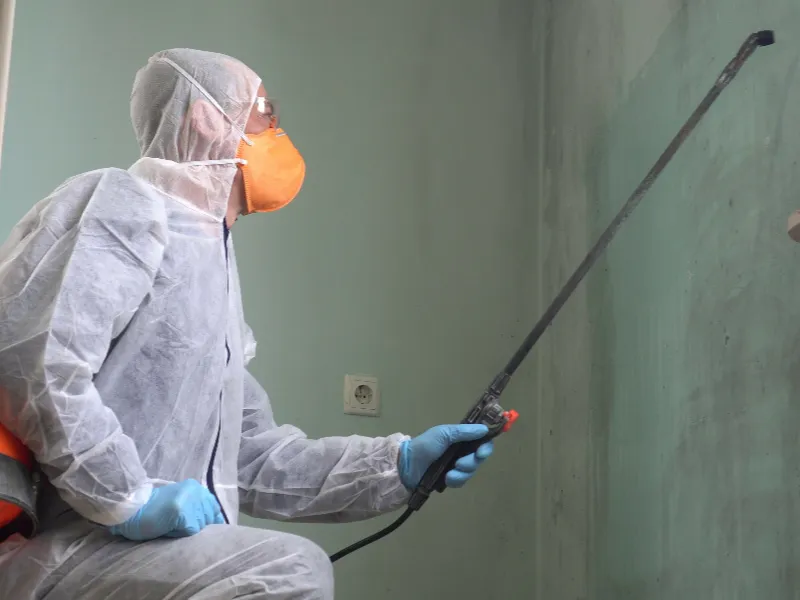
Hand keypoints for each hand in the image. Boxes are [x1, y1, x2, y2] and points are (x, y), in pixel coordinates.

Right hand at [108, 479, 223, 540]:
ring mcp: (190, 501)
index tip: (195, 525)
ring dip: (187, 530)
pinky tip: (167, 527)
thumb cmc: (153, 510)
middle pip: (210, 517)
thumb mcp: (180, 503)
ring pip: (201, 526)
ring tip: (171, 524)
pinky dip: (180, 534)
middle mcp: (196, 491)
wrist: (130, 510)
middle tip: (177, 524)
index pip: (215, 508)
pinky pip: (190, 531)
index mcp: (196, 487)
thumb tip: (218, 522)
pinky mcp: (182, 512)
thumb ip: (197, 507)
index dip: (208, 520)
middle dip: (198, 525)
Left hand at [398, 424, 493, 490]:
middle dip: (471, 462)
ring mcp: (456, 466)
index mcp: (460, 438)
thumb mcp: (444, 434)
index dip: (485, 448)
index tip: (481, 453)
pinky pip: (462, 482)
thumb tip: (485, 429)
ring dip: (462, 473)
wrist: (408, 465)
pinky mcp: (450, 479)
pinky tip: (446, 480)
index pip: (482, 442)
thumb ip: (464, 432)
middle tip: (459, 464)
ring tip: (449, 474)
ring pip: (471, 472)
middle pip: (479, 458)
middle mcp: (461, 451)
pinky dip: (455, 481)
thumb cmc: (425, 445)